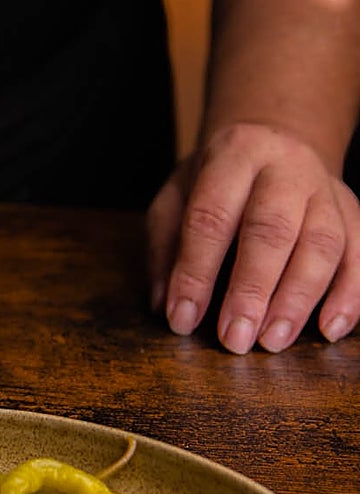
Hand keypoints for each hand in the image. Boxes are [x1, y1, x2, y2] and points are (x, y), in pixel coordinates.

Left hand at [147, 121, 359, 352]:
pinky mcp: (353, 212)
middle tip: (234, 339)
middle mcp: (286, 167)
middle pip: (274, 229)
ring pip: (323, 243)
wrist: (277, 139)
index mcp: (233, 156)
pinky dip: (349, 295)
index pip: (212, 217)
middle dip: (252, 290)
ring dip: (298, 299)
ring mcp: (327, 189)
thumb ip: (166, 249)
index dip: (196, 272)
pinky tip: (329, 330)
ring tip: (272, 341)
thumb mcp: (175, 199)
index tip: (183, 319)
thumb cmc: (215, 182)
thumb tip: (166, 306)